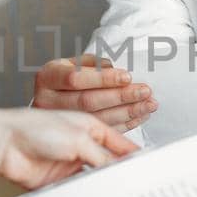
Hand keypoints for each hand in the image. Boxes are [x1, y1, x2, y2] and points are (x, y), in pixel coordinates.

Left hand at [0, 106, 138, 190]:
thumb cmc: (35, 128)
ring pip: (94, 179)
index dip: (134, 156)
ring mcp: (70, 163)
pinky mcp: (57, 181)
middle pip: (108, 163)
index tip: (147, 169)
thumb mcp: (78, 139)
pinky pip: (77, 191)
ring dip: (102, 186)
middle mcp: (81, 145)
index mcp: (90, 128)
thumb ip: (101, 156)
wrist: (3, 144)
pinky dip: (86, 196)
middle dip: (120, 174)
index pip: (119, 144)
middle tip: (135, 187)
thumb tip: (119, 169)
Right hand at [33, 53, 157, 131]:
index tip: (127, 76)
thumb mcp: (75, 62)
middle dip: (121, 96)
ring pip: (96, 118)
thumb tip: (116, 71)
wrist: (52, 95)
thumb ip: (94, 64)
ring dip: (127, 112)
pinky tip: (139, 116)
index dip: (103, 79)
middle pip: (88, 100)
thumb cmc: (67, 75)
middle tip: (144, 91)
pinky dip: (124, 124)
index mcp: (48, 77)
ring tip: (147, 104)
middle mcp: (48, 100)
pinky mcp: (72, 134)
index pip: (75, 78)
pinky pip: (101, 130)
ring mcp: (59, 120)